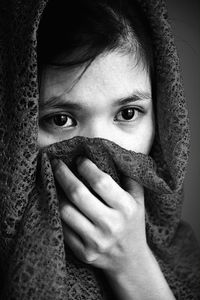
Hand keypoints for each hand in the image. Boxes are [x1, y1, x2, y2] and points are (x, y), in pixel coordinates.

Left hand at [52, 157, 147, 273]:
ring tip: (54, 181)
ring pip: (66, 211)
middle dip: (63, 174)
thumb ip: (129, 177)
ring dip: (57, 193)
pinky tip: (57, 201)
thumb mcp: (138, 199)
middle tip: (56, 163)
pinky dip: (57, 212)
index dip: (86, 168)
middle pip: (78, 194)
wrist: (130, 260)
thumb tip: (111, 154)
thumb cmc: (132, 223)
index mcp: (126, 208)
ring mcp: (96, 241)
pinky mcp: (84, 253)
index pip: (101, 182)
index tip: (79, 160)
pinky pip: (63, 228)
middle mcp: (111, 225)